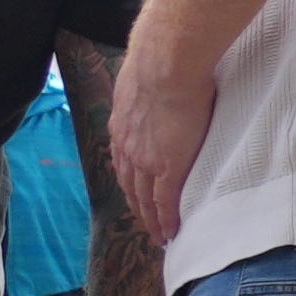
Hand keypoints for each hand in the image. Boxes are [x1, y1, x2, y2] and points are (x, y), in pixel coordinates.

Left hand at [105, 23, 213, 244]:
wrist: (167, 65)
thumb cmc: (163, 60)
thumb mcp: (146, 76)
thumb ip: (150, 86)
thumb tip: (162, 77)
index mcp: (123, 126)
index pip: (124, 162)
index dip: (131, 182)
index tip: (138, 196)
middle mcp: (127, 147)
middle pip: (129, 187)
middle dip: (138, 208)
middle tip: (148, 225)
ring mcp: (145, 160)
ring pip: (144, 199)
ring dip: (151, 219)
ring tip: (161, 235)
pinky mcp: (167, 167)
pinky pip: (164, 201)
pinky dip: (166, 219)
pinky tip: (172, 232)